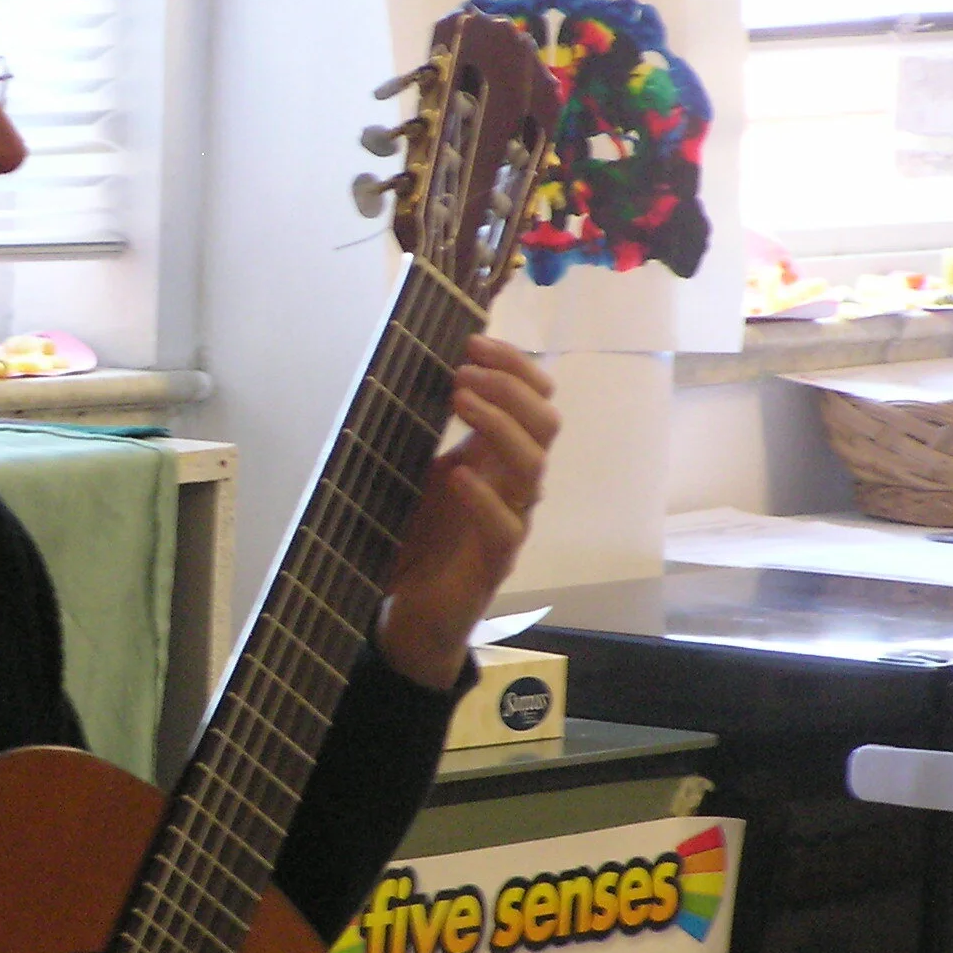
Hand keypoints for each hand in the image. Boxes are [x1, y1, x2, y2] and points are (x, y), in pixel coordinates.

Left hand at [376, 335, 559, 690]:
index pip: (534, 398)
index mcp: (497, 456)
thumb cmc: (415, 538)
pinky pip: (505, 526)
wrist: (407, 611)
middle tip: (465, 369)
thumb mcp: (415, 472)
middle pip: (545, 423)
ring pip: (532, 467)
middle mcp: (512, 484)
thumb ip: (424, 429)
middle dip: (510, 386)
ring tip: (461, 400)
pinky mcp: (493, 563)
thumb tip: (409, 368)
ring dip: (499, 426)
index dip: (513, 365)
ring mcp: (509, 521)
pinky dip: (483, 497)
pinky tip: (457, 475)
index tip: (472, 341)